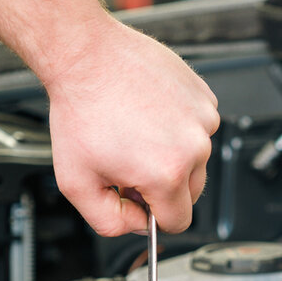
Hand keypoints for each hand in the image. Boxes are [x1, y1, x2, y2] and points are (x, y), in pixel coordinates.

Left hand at [44, 17, 218, 235]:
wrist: (86, 55)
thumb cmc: (80, 110)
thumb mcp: (77, 184)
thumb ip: (108, 221)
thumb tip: (136, 225)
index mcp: (167, 173)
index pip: (178, 221)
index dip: (151, 216)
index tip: (134, 199)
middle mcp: (194, 146)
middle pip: (189, 192)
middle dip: (160, 185)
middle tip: (127, 163)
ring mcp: (203, 119)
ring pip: (195, 159)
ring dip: (170, 154)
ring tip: (135, 132)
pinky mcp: (204, 97)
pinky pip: (197, 129)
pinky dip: (177, 127)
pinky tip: (148, 114)